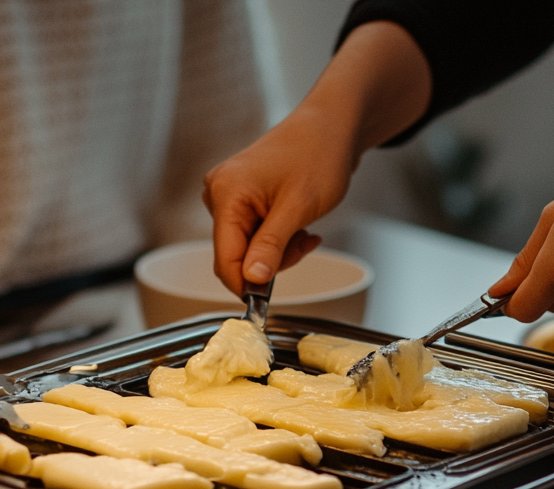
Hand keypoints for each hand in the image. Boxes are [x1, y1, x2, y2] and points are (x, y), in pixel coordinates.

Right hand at [202, 109, 335, 295]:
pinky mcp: (244, 196)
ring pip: (248, 247)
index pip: (224, 259)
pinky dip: (279, 238)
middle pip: (235, 255)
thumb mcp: (298, 208)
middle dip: (270, 261)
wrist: (333, 125)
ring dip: (279, 250)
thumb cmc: (318, 153)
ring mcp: (230, 193)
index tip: (267, 299)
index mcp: (226, 194)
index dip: (245, 284)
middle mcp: (220, 192)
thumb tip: (252, 279)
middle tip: (302, 245)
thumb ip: (271, 246)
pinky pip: (255, 233)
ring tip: (305, 232)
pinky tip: (300, 226)